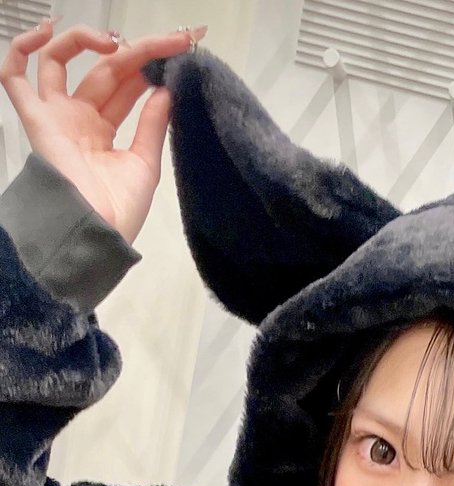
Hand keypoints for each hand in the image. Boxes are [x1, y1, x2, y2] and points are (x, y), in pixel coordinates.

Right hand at [0, 20, 206, 242]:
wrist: (96, 231)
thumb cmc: (119, 210)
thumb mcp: (145, 164)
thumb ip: (152, 124)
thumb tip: (166, 89)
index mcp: (103, 132)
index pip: (126, 87)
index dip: (151, 66)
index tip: (181, 49)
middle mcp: (78, 119)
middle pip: (104, 70)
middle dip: (139, 52)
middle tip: (173, 41)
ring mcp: (56, 116)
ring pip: (59, 62)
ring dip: (85, 40)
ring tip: (117, 41)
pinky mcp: (36, 119)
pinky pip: (13, 77)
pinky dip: (22, 49)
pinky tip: (45, 31)